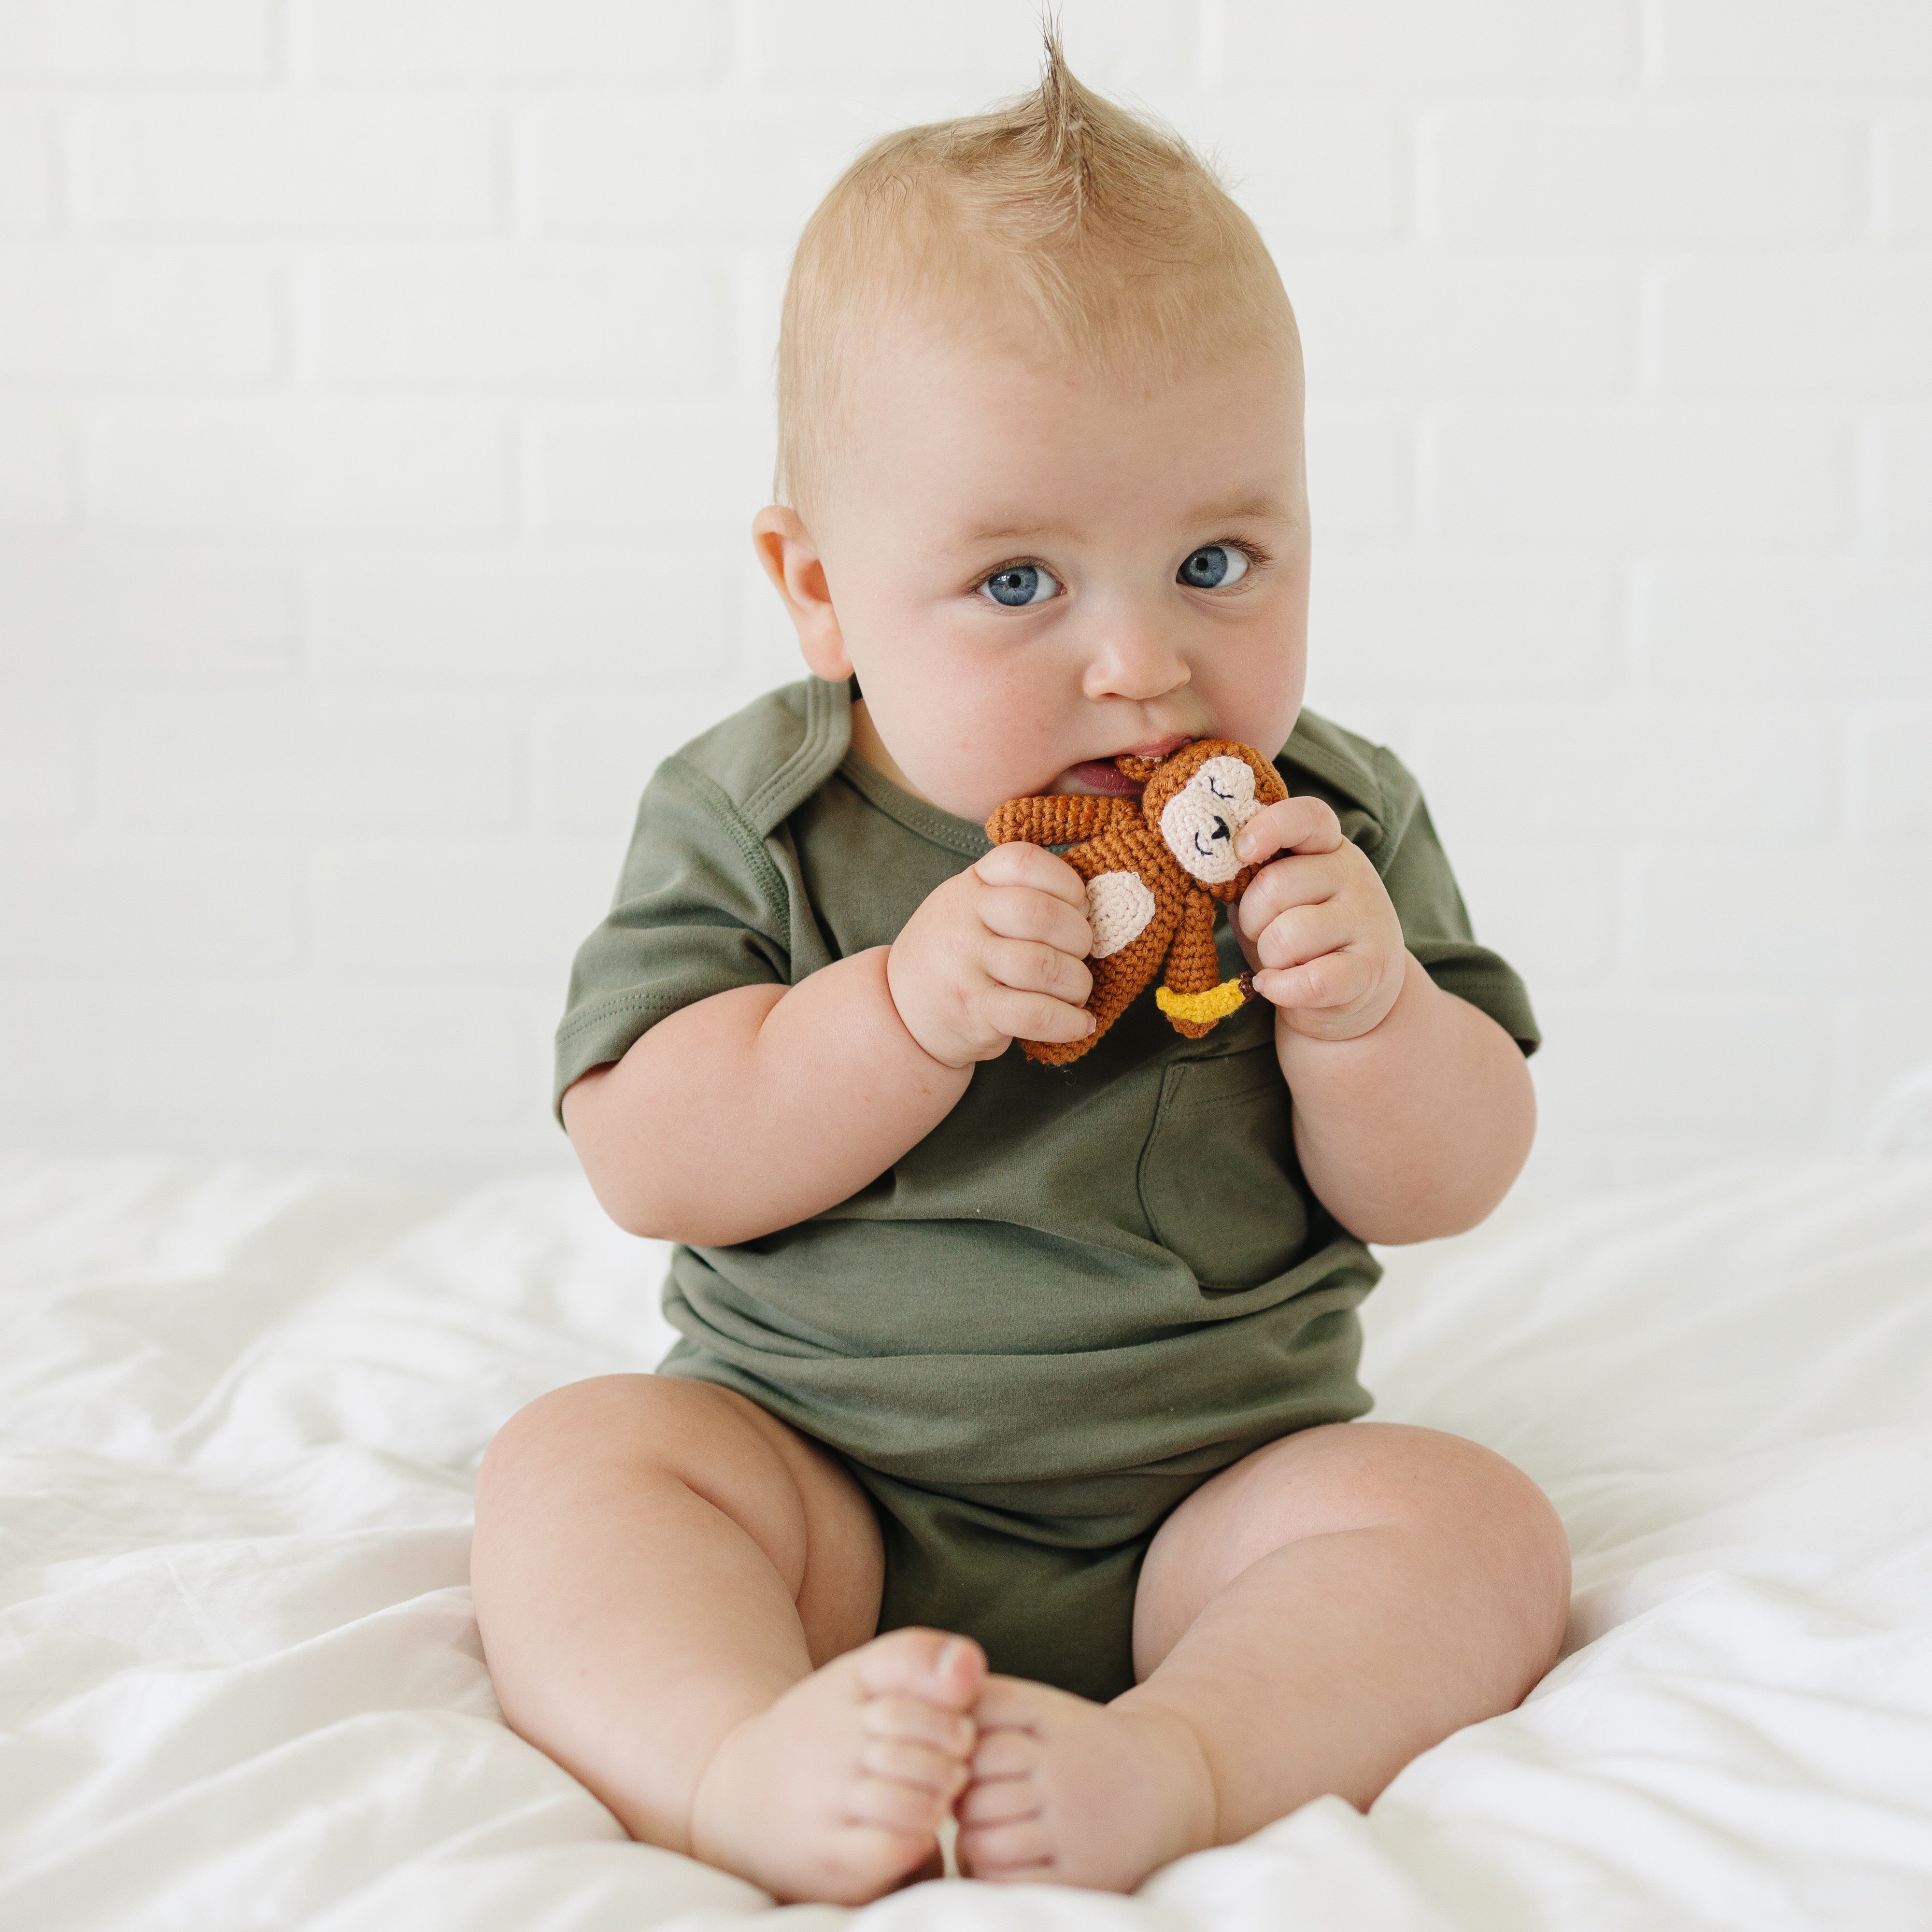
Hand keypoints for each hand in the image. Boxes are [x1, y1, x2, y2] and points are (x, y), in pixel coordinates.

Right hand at [886, 843, 1094, 1066]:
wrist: (901, 1008)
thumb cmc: (956, 952)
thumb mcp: (972, 905)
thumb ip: (1017, 893)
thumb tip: (1089, 906)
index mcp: (970, 885)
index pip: (1023, 861)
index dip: (1066, 882)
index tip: (1077, 906)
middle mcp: (964, 920)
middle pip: (1040, 914)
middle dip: (1079, 937)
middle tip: (1081, 954)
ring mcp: (966, 966)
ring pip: (1044, 965)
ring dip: (1077, 983)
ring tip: (1077, 991)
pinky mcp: (975, 1011)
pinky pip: (1035, 1013)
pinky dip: (1070, 1021)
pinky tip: (1081, 1024)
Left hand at [1233, 796, 1406, 1042]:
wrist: (1355, 992)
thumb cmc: (1300, 937)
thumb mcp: (1276, 897)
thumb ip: (1252, 874)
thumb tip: (1207, 861)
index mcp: (1327, 847)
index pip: (1307, 818)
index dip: (1269, 828)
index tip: (1239, 850)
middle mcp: (1354, 875)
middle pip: (1275, 885)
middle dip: (1250, 918)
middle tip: (1259, 932)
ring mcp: (1366, 921)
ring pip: (1286, 936)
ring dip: (1267, 957)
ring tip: (1280, 961)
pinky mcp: (1370, 969)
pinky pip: (1309, 981)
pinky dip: (1280, 988)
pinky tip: (1276, 986)